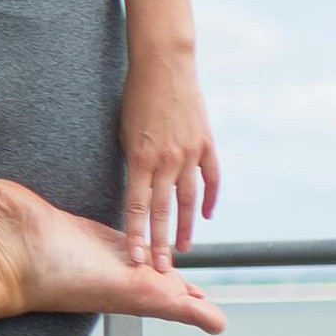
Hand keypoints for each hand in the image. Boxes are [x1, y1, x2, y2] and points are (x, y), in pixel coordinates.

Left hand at [117, 54, 219, 270]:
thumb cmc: (135, 98)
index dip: (137, 235)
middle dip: (160, 242)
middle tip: (160, 269)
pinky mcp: (206, 143)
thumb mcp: (124, 133)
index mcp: (140, 158)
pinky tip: (205, 216)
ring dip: (184, 227)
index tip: (135, 259)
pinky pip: (211, 177)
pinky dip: (209, 197)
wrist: (163, 66)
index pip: (137, 208)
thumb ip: (134, 164)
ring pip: (188, 199)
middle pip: (162, 210)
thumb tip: (136, 192)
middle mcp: (167, 160)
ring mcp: (189, 152)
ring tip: (182, 249)